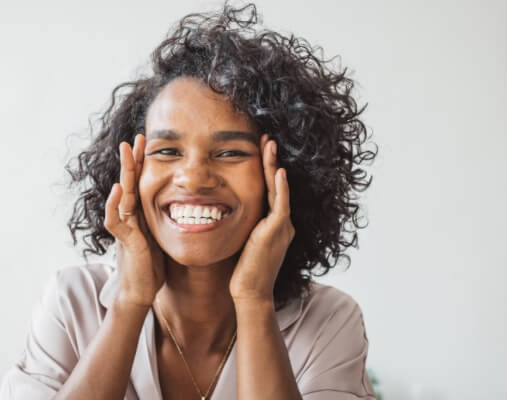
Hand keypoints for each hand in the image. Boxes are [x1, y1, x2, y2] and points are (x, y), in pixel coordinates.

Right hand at [104, 134, 165, 307]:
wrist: (140, 291)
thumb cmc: (152, 265)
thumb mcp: (163, 236)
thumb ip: (169, 221)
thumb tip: (192, 209)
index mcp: (141, 213)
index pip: (143, 182)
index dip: (146, 163)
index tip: (152, 142)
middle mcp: (130, 216)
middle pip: (130, 181)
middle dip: (133, 159)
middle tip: (137, 138)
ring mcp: (125, 226)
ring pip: (121, 193)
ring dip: (124, 172)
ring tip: (126, 151)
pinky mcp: (124, 240)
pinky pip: (115, 220)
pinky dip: (114, 204)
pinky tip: (118, 189)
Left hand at [229, 134, 294, 302]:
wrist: (251, 294)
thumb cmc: (243, 274)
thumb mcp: (242, 244)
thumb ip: (241, 227)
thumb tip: (224, 215)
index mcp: (274, 226)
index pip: (271, 191)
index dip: (266, 170)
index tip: (259, 151)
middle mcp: (282, 224)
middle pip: (277, 185)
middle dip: (271, 161)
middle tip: (266, 139)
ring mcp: (282, 227)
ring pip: (280, 189)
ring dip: (274, 165)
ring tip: (269, 145)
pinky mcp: (276, 232)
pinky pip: (281, 204)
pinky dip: (280, 187)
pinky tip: (278, 171)